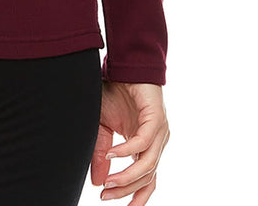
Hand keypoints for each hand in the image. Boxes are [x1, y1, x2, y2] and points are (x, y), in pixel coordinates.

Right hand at [90, 80, 168, 202]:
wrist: (122, 64)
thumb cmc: (114, 92)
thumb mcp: (102, 126)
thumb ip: (101, 153)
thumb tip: (97, 181)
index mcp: (145, 146)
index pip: (146, 180)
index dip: (134, 196)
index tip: (114, 203)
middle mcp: (156, 142)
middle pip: (147, 177)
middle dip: (125, 190)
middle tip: (105, 195)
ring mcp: (159, 132)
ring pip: (148, 165)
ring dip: (127, 176)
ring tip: (108, 182)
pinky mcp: (157, 119)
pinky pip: (143, 142)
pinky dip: (127, 152)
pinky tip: (111, 154)